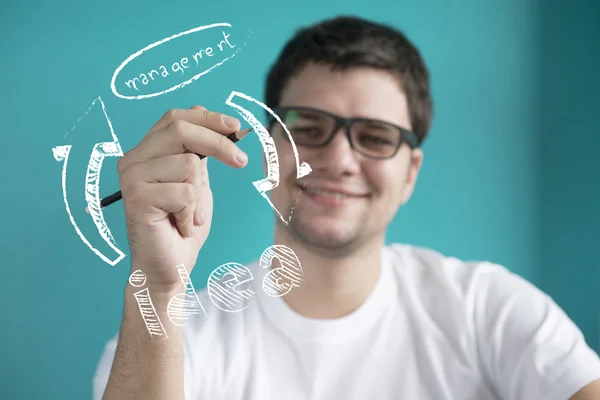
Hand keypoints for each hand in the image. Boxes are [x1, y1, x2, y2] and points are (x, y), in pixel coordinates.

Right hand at [117, 106, 248, 287]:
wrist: (170, 267)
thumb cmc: (183, 225)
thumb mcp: (198, 182)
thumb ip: (201, 154)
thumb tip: (223, 126)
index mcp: (147, 152)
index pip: (175, 118)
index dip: (207, 118)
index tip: (235, 126)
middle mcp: (134, 159)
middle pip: (180, 130)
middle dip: (218, 143)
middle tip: (242, 162)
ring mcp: (133, 177)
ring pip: (188, 164)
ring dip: (199, 196)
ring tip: (188, 215)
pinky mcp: (137, 197)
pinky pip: (185, 192)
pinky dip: (191, 212)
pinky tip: (179, 225)